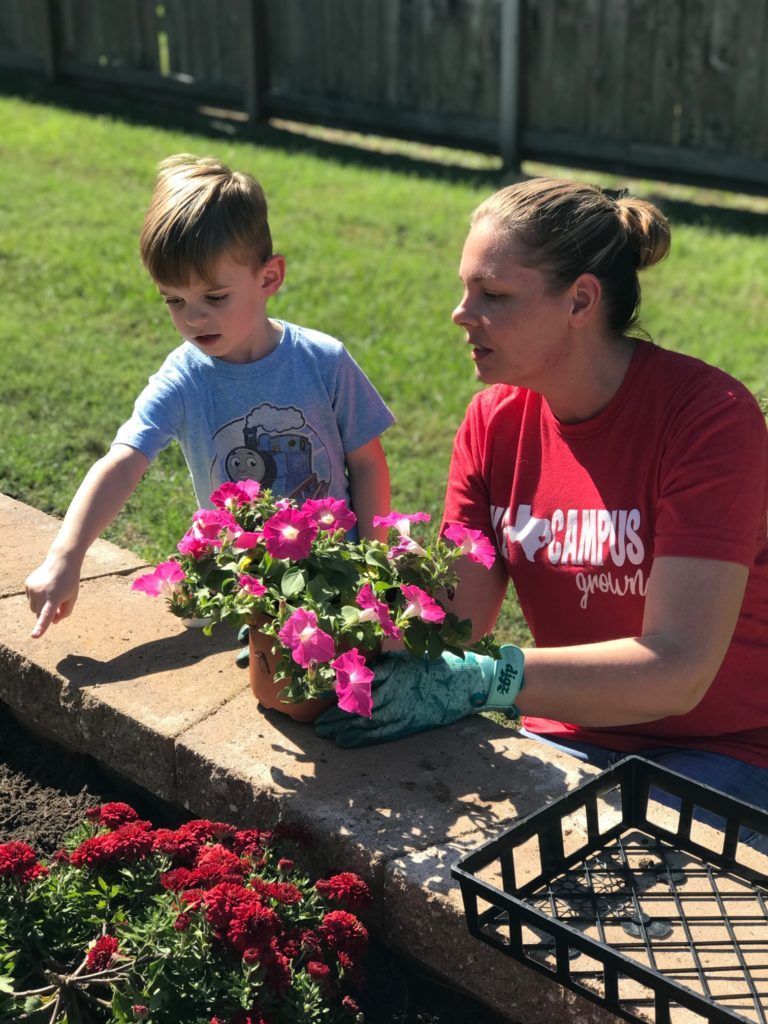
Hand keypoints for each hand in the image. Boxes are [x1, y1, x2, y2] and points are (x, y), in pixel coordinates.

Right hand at [25, 557, 80, 637]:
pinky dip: (37, 598)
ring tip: (52, 593)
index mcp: (55, 597)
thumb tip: (52, 622)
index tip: (34, 636)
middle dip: (47, 614)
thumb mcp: (72, 597)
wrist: (62, 560)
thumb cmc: (70, 581)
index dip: (40, 627)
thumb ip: (64, 613)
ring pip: (34, 608)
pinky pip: (31, 599)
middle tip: (58, 602)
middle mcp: (41, 593)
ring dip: (42, 606)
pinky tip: (45, 587)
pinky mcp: (28, 584)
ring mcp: (33, 588)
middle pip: (40, 615)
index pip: (47, 615)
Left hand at [314, 646, 523, 747]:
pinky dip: (363, 738)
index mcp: (393, 669)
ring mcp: (403, 706)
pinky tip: (346, 742)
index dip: (339, 691)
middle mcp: (395, 688)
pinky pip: (383, 732)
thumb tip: (361, 666)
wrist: (470, 680)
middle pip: (358, 703)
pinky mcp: (412, 722)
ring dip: (344, 728)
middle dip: (336, 714)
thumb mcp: (411, 657)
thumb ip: (387, 662)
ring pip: (366, 720)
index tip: (321, 696)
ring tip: (326, 734)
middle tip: (316, 724)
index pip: (359, 681)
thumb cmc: (441, 665)